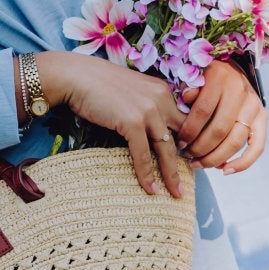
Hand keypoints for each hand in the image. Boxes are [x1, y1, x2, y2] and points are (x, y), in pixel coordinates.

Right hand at [36, 50, 187, 198]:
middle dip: (188, 159)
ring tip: (176, 192)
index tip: (191, 158)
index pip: (184, 120)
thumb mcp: (132, 91)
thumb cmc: (98, 84)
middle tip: (192, 178)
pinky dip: (147, 174)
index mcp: (163, 90)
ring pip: (166, 148)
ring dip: (171, 174)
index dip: (189, 141)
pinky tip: (150, 189)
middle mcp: (160, 98)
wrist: (76, 76)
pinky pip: (143, 154)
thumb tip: (152, 129)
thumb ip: (146, 105)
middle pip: (181, 135)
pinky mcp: (133, 121)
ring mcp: (148, 110)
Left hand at [175, 57, 266, 173]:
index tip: (179, 143)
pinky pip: (257, 147)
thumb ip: (188, 90)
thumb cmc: (206, 78)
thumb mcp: (193, 78)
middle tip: (187, 157)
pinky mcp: (263, 118)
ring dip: (215, 158)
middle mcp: (240, 91)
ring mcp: (253, 106)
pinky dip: (243, 162)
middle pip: (219, 130)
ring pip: (235, 141)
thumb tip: (186, 99)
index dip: (189, 131)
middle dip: (200, 148)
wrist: (231, 69)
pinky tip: (225, 170)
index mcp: (220, 78)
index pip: (203, 111)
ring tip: (199, 164)